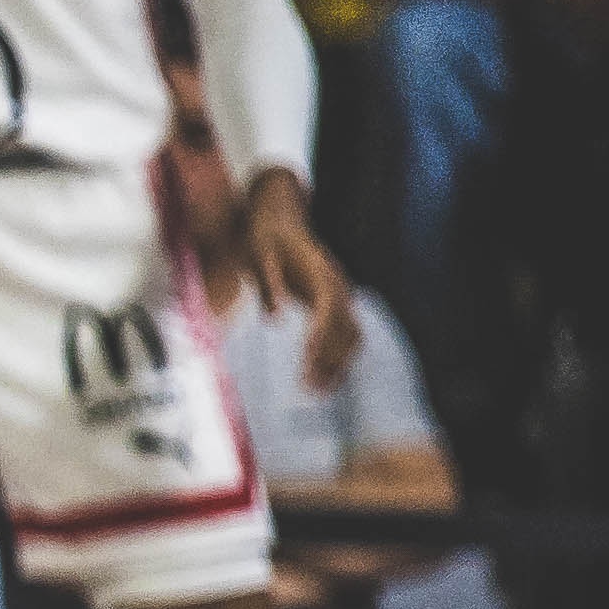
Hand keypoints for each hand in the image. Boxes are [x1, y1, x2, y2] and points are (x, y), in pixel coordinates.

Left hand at [220, 166, 361, 390]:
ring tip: (316, 392)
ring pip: (351, 335)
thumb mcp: (257, 254)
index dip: (322, 336)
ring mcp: (340, 293)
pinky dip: (336, 357)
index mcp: (320, 273)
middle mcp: (337, 285)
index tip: (309, 359)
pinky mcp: (334, 301)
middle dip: (331, 361)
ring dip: (337, 364)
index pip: (329, 310)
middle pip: (346, 329)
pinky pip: (344, 334)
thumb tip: (274, 319)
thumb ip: (267, 284)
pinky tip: (320, 378)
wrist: (277, 216)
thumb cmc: (263, 236)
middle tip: (308, 390)